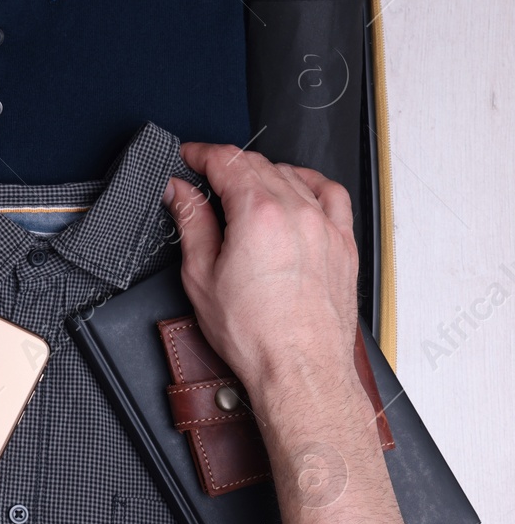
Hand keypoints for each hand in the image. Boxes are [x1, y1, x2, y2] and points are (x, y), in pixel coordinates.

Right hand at [165, 144, 358, 401]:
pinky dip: (309, 184)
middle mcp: (297, 212)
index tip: (187, 157)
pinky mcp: (343, 244)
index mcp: (258, 214)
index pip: (227, 160)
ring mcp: (326, 226)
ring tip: (242, 189)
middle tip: (203, 177)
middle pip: (258, 163)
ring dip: (263, 173)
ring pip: (292, 176)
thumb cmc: (255, 335)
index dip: (200, 154)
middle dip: (226, 163)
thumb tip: (180, 193)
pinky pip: (331, 195)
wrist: (300, 370)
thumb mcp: (201, 276)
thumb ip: (191, 223)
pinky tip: (296, 191)